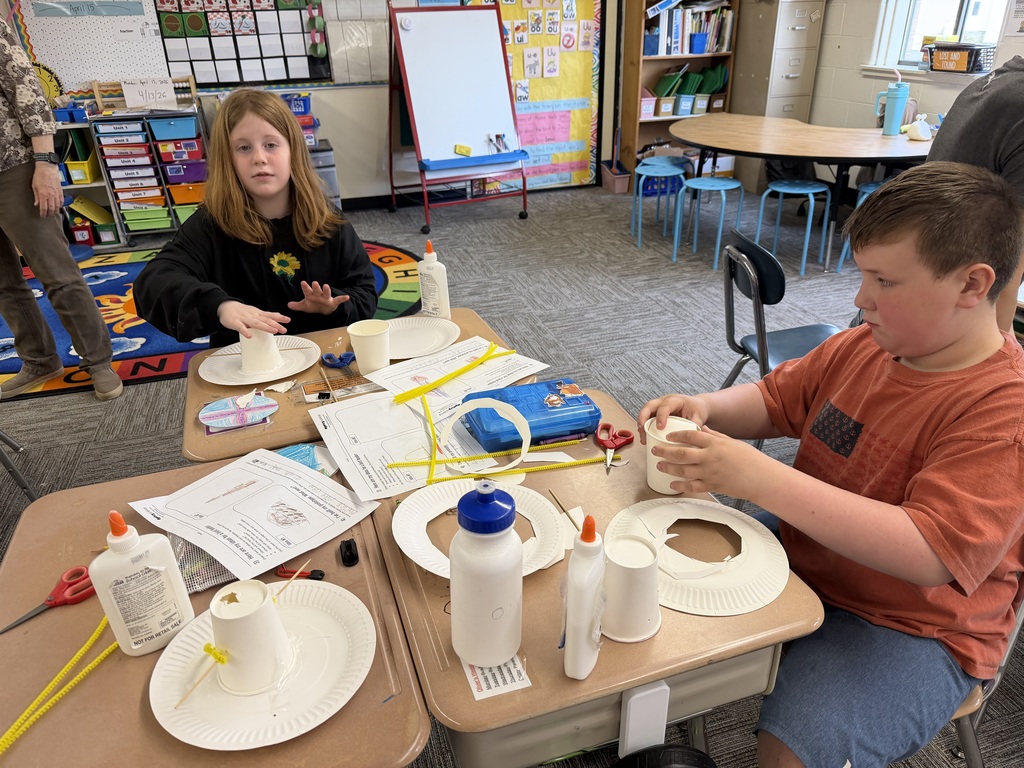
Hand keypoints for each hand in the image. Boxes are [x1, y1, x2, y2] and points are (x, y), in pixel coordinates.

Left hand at [32, 163, 63, 217]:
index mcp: (43, 195)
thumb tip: (36, 204)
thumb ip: (36, 196)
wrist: (47, 169)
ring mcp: (56, 194)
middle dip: (49, 214)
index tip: (42, 216)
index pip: (43, 208)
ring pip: (57, 206)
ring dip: (55, 211)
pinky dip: (60, 205)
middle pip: (51, 209)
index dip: (43, 213)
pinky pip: (61, 201)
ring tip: (53, 213)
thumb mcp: (34, 186)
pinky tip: (58, 207)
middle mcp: (50, 195)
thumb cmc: (40, 176)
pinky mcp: (60, 191)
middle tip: (48, 216)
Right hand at [217, 300, 289, 337]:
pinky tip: (250, 336)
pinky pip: (240, 327)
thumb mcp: (255, 312)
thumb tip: (277, 317)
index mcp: (257, 314)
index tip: (288, 320)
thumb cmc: (241, 311)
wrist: (225, 306)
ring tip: (274, 331)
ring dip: (265, 327)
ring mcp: (244, 319)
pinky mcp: (235, 323)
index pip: (270, 315)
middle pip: (265, 320)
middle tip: (284, 329)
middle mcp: (253, 316)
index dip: (279, 317)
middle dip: (276, 324)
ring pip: (256, 323)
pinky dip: (245, 331)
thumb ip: (265, 316)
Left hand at [286, 281, 349, 314]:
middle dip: (316, 287)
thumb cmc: (314, 305)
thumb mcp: (305, 306)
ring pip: (326, 293)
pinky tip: (347, 297)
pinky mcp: (333, 302)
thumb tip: (288, 305)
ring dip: (327, 290)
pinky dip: (342, 298)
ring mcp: (326, 298)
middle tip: (315, 283)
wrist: (324, 310)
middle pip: (317, 290)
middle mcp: (318, 295)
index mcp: (311, 295)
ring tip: (326, 286)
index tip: (303, 282)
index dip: (305, 287)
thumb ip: (297, 306)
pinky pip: (338, 300)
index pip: (307, 290)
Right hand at [637, 394, 709, 443]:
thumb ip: (695, 425)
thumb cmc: (697, 409)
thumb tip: (689, 437)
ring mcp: (658, 407)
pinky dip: (644, 428)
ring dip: (642, 425)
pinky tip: (645, 439)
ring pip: (646, 413)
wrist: (696, 406)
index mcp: (675, 400)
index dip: (661, 416)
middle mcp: (664, 401)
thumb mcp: (699, 416)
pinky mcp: (656, 413)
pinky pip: (647, 419)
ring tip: (643, 438)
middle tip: (641, 429)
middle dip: (643, 417)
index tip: (660, 427)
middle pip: (649, 406)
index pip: (665, 406)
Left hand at [651, 426, 769, 498]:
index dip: (676, 435)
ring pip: (683, 470)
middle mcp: (709, 457)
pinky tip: (672, 483)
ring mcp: (709, 472)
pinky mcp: (712, 485)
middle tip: (655, 450)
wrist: (761, 478)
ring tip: (659, 465)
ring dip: (668, 467)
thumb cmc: (750, 459)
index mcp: (714, 443)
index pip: (690, 435)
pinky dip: (680, 485)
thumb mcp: (731, 442)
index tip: (667, 436)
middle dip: (665, 451)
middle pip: (681, 453)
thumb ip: (714, 436)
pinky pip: (692, 486)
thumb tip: (701, 429)